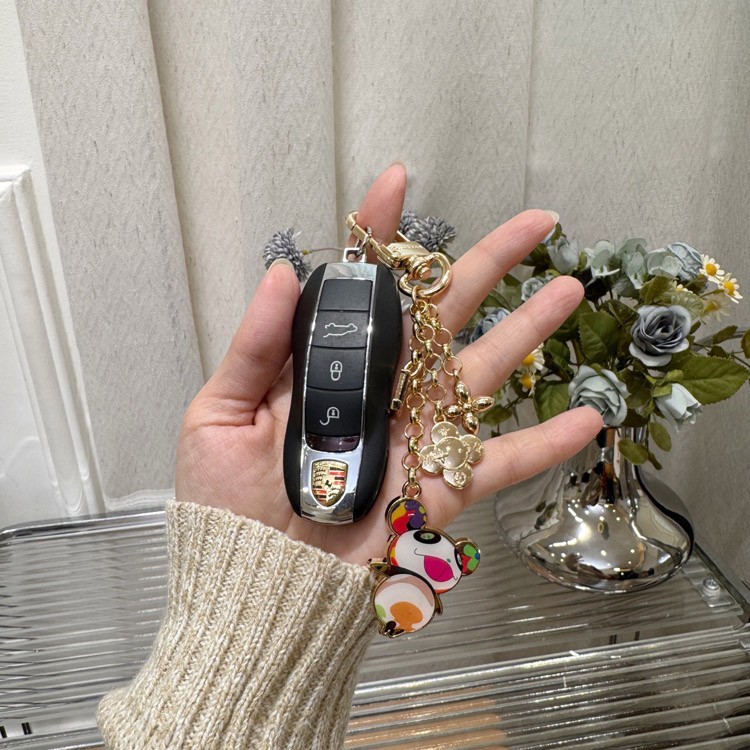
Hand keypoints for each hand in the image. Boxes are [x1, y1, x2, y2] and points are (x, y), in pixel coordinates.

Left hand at [175, 164, 601, 564]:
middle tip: (535, 223)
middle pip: (445, 312)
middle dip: (488, 263)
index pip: (363, 286)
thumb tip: (279, 272)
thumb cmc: (227, 501)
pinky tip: (588, 416)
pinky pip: (504, 459)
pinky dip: (547, 441)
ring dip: (531, 330)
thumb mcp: (221, 415)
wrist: (256, 578)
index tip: (397, 182)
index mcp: (332, 362)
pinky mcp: (442, 482)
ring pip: (486, 368)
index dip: (380, 234)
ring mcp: (420, 430)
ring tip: (568, 289)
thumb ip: (254, 346)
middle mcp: (385, 385)